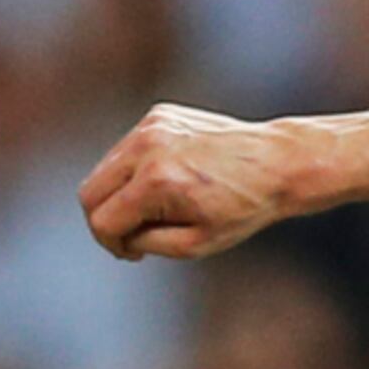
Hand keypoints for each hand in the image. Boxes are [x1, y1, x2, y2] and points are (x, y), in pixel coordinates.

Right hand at [78, 105, 313, 261]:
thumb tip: (118, 234)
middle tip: (133, 236)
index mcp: (156, 181)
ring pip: (104, 169)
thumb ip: (146, 243)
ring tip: (154, 210)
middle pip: (90, 192)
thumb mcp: (195, 244)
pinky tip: (168, 181)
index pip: (101, 220)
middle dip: (104, 220)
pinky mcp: (159, 115)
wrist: (279, 163)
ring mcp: (151, 125)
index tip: (134, 254)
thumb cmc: (243, 208)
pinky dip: (135, 170)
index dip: (112, 245)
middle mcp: (147, 147)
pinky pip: (126, 150)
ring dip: (119, 194)